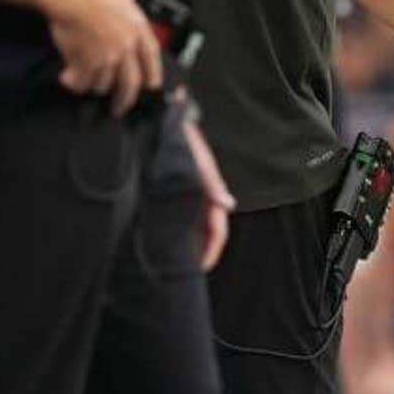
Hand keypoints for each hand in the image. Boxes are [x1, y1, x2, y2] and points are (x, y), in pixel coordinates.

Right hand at [43, 0, 163, 114]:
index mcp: (138, 28)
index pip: (151, 59)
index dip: (152, 75)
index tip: (150, 86)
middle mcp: (126, 47)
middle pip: (130, 83)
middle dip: (124, 99)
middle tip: (118, 107)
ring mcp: (107, 57)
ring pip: (102, 83)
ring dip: (93, 86)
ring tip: (85, 83)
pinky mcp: (86, 62)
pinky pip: (81, 81)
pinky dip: (73, 82)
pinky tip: (67, 78)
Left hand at [180, 119, 236, 271]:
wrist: (167, 121)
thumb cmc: (185, 140)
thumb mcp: (199, 162)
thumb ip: (212, 183)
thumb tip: (227, 205)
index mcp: (210, 195)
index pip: (217, 231)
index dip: (210, 251)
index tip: (198, 267)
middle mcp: (202, 199)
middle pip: (206, 233)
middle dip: (200, 253)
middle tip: (185, 272)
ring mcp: (191, 197)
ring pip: (194, 228)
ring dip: (189, 244)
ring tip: (176, 262)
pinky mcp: (178, 193)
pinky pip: (182, 218)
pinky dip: (178, 232)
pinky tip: (166, 240)